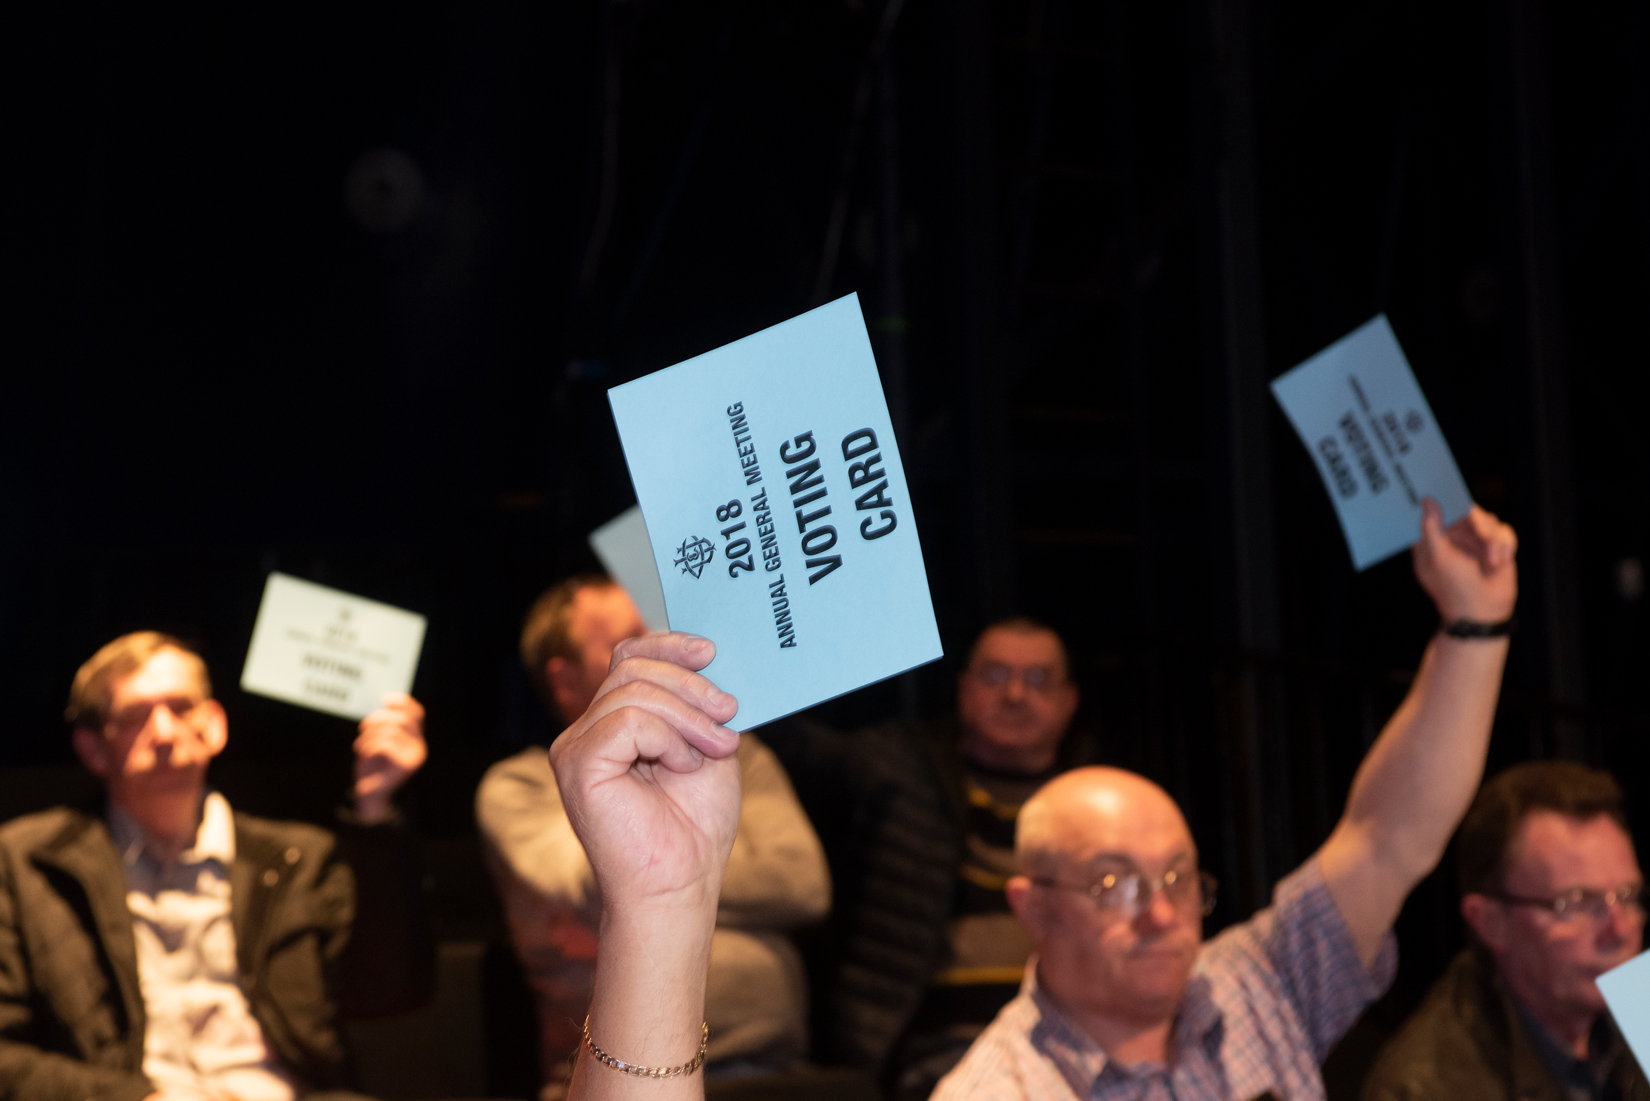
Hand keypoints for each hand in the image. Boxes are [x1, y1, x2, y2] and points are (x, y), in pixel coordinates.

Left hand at [353, 692, 426, 822]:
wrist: (370, 797)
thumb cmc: (372, 768)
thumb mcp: (378, 743)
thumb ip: (384, 726)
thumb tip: (382, 704)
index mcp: (416, 739)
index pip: (417, 713)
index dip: (403, 702)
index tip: (385, 698)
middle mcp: (420, 747)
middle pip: (402, 719)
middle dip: (378, 718)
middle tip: (363, 727)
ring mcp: (414, 756)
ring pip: (391, 730)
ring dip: (369, 736)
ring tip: (361, 746)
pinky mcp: (405, 765)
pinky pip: (384, 744)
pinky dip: (369, 746)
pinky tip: (362, 754)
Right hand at [549, 632, 740, 914]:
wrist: (680, 884)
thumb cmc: (695, 826)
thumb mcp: (708, 745)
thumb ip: (698, 704)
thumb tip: (708, 657)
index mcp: (615, 724)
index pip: (629, 658)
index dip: (668, 645)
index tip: (710, 652)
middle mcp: (587, 731)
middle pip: (632, 668)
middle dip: (690, 685)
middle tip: (728, 715)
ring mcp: (575, 747)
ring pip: (634, 692)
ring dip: (688, 716)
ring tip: (715, 748)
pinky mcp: (576, 763)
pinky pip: (627, 720)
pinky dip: (667, 738)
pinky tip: (682, 766)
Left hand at [1412, 498, 1517, 623]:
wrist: (1481, 614)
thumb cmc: (1453, 588)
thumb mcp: (1437, 557)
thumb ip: (1432, 527)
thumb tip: (1427, 499)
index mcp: (1435, 539)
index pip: (1438, 510)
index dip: (1443, 499)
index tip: (1448, 487)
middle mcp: (1456, 538)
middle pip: (1469, 511)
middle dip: (1478, 523)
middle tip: (1483, 536)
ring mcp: (1477, 542)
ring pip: (1490, 520)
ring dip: (1493, 539)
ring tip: (1491, 560)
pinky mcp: (1498, 548)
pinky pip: (1505, 532)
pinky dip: (1505, 546)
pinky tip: (1498, 561)